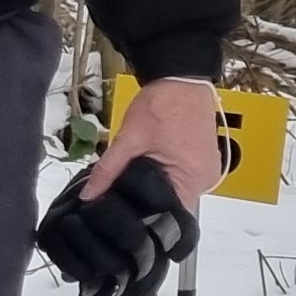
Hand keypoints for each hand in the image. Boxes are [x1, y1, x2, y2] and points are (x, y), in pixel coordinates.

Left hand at [82, 75, 221, 216]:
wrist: (181, 77)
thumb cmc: (163, 103)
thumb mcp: (129, 138)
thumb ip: (108, 169)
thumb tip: (89, 194)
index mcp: (192, 179)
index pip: (168, 217)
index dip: (144, 218)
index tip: (124, 217)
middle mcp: (205, 180)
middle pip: (172, 207)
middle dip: (147, 204)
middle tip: (122, 199)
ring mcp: (206, 171)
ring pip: (176, 193)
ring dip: (156, 190)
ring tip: (133, 184)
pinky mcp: (202, 161)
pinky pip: (182, 179)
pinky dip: (166, 178)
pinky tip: (148, 172)